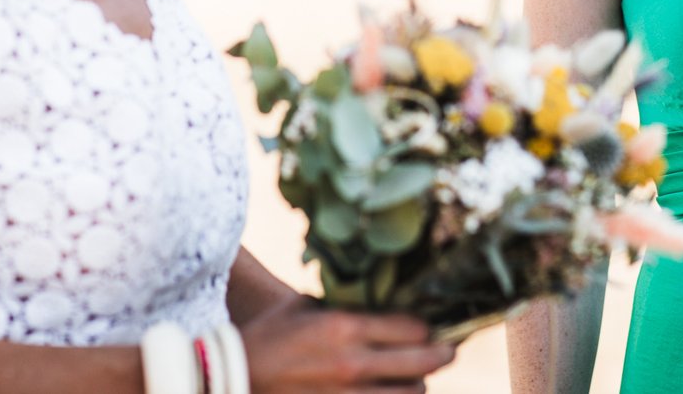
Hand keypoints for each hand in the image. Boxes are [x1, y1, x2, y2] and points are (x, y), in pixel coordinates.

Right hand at [241, 300, 456, 393]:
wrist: (234, 376)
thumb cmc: (269, 335)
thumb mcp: (306, 306)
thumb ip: (345, 304)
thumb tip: (380, 298)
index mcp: (344, 328)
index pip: (412, 329)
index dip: (428, 327)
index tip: (431, 325)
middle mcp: (352, 364)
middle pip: (422, 364)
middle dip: (442, 354)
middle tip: (448, 350)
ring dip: (420, 385)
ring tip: (419, 377)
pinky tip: (396, 392)